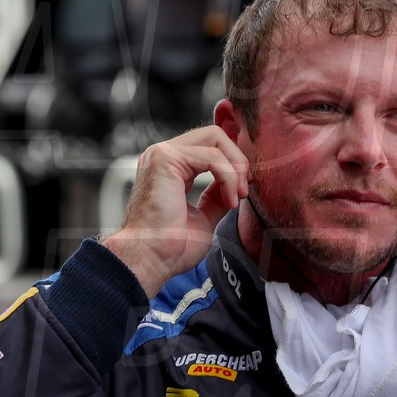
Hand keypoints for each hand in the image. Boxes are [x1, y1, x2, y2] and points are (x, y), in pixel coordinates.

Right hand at [102, 127, 248, 294]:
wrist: (151, 260)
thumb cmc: (170, 246)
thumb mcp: (203, 216)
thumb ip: (216, 197)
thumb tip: (235, 186)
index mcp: (170, 167)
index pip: (210, 146)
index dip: (234, 163)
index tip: (244, 190)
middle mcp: (163, 155)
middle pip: (215, 135)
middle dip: (238, 161)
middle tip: (245, 191)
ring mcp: (162, 154)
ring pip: (215, 139)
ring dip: (236, 168)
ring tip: (238, 197)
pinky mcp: (166, 160)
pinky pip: (212, 156)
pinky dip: (228, 177)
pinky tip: (229, 200)